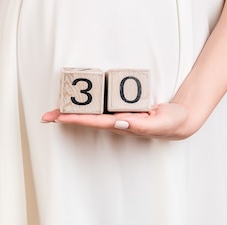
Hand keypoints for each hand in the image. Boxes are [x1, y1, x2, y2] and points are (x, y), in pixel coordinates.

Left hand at [41, 102, 196, 139]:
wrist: (180, 120)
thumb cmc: (170, 123)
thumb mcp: (160, 123)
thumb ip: (141, 124)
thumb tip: (119, 121)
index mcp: (124, 125)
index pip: (96, 121)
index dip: (78, 119)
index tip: (60, 117)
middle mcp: (117, 121)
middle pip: (87, 119)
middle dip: (66, 117)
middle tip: (45, 115)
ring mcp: (118, 115)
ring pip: (90, 113)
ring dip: (72, 112)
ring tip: (52, 110)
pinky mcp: (121, 107)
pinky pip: (100, 106)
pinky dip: (85, 105)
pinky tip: (74, 101)